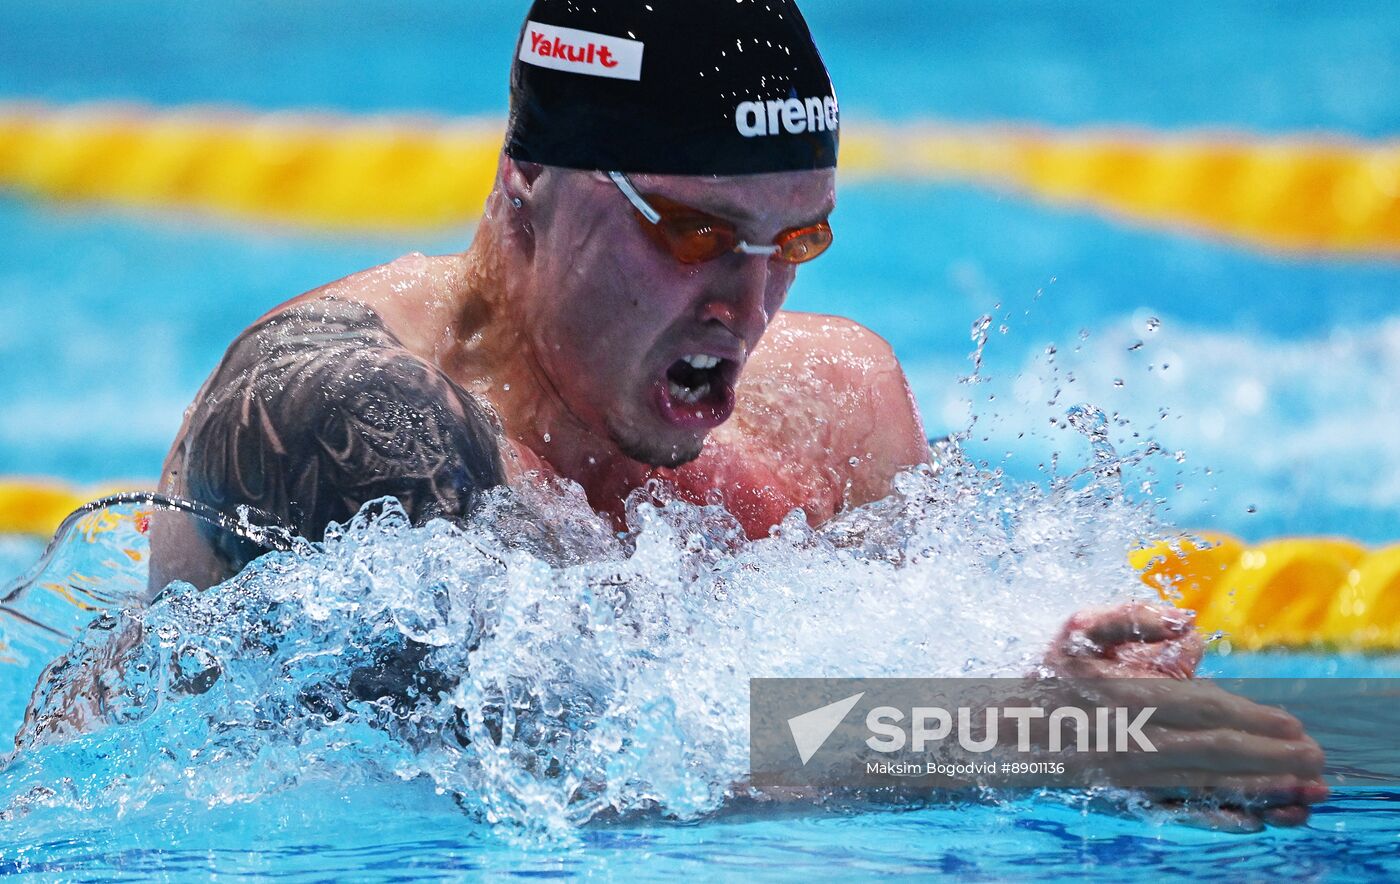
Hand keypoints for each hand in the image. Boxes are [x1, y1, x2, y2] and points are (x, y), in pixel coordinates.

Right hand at [1042, 602, 1326, 830]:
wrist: (1002, 731)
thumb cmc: (1045, 675)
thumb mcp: (1078, 630)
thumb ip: (1132, 617)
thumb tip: (1191, 623)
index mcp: (1123, 695)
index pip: (1204, 707)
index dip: (1254, 716)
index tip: (1294, 724)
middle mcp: (1129, 739)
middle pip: (1216, 750)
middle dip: (1273, 758)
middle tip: (1317, 762)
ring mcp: (1127, 775)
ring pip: (1206, 784)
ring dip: (1262, 791)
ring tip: (1305, 796)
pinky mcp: (1123, 798)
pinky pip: (1179, 811)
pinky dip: (1220, 818)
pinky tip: (1255, 821)